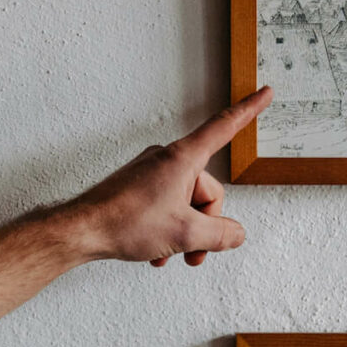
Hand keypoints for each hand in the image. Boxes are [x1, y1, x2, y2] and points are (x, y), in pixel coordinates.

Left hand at [59, 88, 271, 266]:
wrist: (81, 230)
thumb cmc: (125, 222)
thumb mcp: (185, 234)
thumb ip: (220, 235)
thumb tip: (236, 234)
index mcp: (183, 159)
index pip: (224, 127)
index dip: (249, 110)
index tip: (265, 92)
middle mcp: (168, 160)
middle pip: (207, 190)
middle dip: (204, 225)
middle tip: (193, 252)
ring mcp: (151, 174)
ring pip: (187, 203)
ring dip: (185, 233)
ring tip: (171, 255)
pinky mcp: (138, 188)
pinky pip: (167, 207)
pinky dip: (168, 231)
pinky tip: (157, 253)